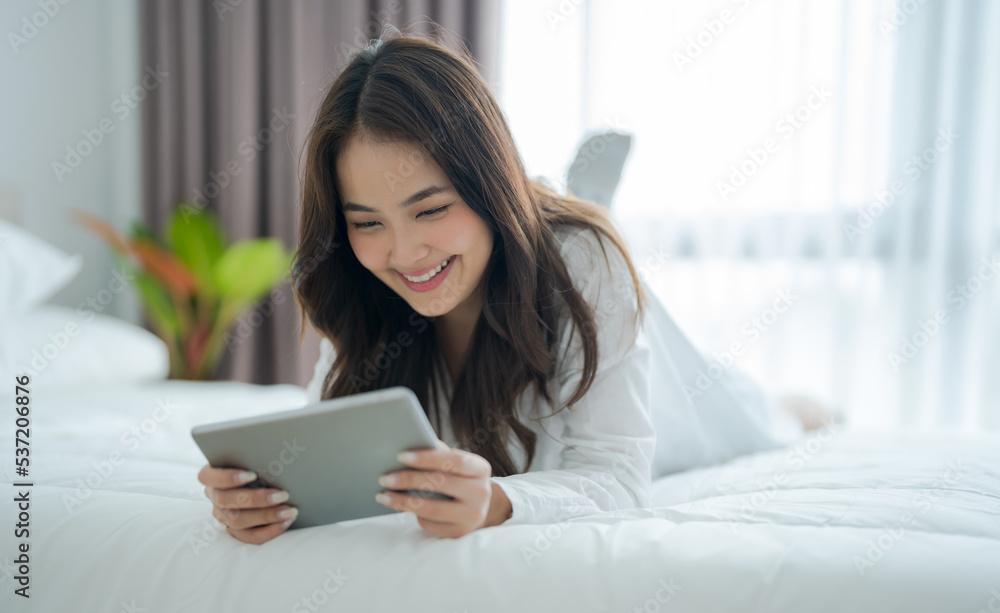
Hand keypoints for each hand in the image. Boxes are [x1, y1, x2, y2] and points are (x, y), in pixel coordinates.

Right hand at [197, 465, 298, 544]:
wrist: (269, 479)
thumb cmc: (259, 462)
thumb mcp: (254, 456)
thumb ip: (255, 455)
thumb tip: (273, 450)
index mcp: (212, 475)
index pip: (207, 477)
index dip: (227, 477)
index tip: (252, 475)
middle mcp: (215, 496)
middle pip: (226, 501)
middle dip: (256, 499)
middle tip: (283, 494)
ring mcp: (223, 515)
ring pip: (238, 521)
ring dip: (266, 516)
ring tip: (289, 511)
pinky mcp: (237, 531)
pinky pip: (250, 536)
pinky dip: (270, 530)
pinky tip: (286, 522)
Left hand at [376, 440, 511, 537]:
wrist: (476, 507)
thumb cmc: (458, 477)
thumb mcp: (455, 462)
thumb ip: (438, 452)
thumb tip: (410, 444)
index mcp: (481, 469)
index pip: (455, 460)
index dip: (428, 458)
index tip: (401, 456)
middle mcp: (482, 493)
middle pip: (441, 484)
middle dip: (409, 480)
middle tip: (385, 478)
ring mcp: (472, 516)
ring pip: (432, 508)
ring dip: (403, 501)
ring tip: (383, 495)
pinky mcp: (459, 533)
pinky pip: (430, 524)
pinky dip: (413, 514)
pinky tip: (400, 506)